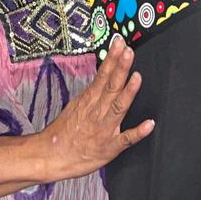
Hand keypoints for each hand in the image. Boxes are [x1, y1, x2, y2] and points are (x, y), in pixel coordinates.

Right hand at [36, 36, 153, 181]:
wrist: (51, 156)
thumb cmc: (63, 132)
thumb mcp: (76, 105)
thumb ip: (93, 92)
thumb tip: (105, 75)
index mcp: (89, 100)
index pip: (103, 75)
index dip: (112, 58)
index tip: (120, 43)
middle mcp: (97, 112)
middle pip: (111, 87)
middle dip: (121, 68)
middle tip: (128, 52)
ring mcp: (104, 129)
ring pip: (118, 108)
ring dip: (128, 92)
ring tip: (137, 77)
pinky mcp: (110, 147)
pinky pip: (126, 139)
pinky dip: (138, 132)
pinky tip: (149, 124)